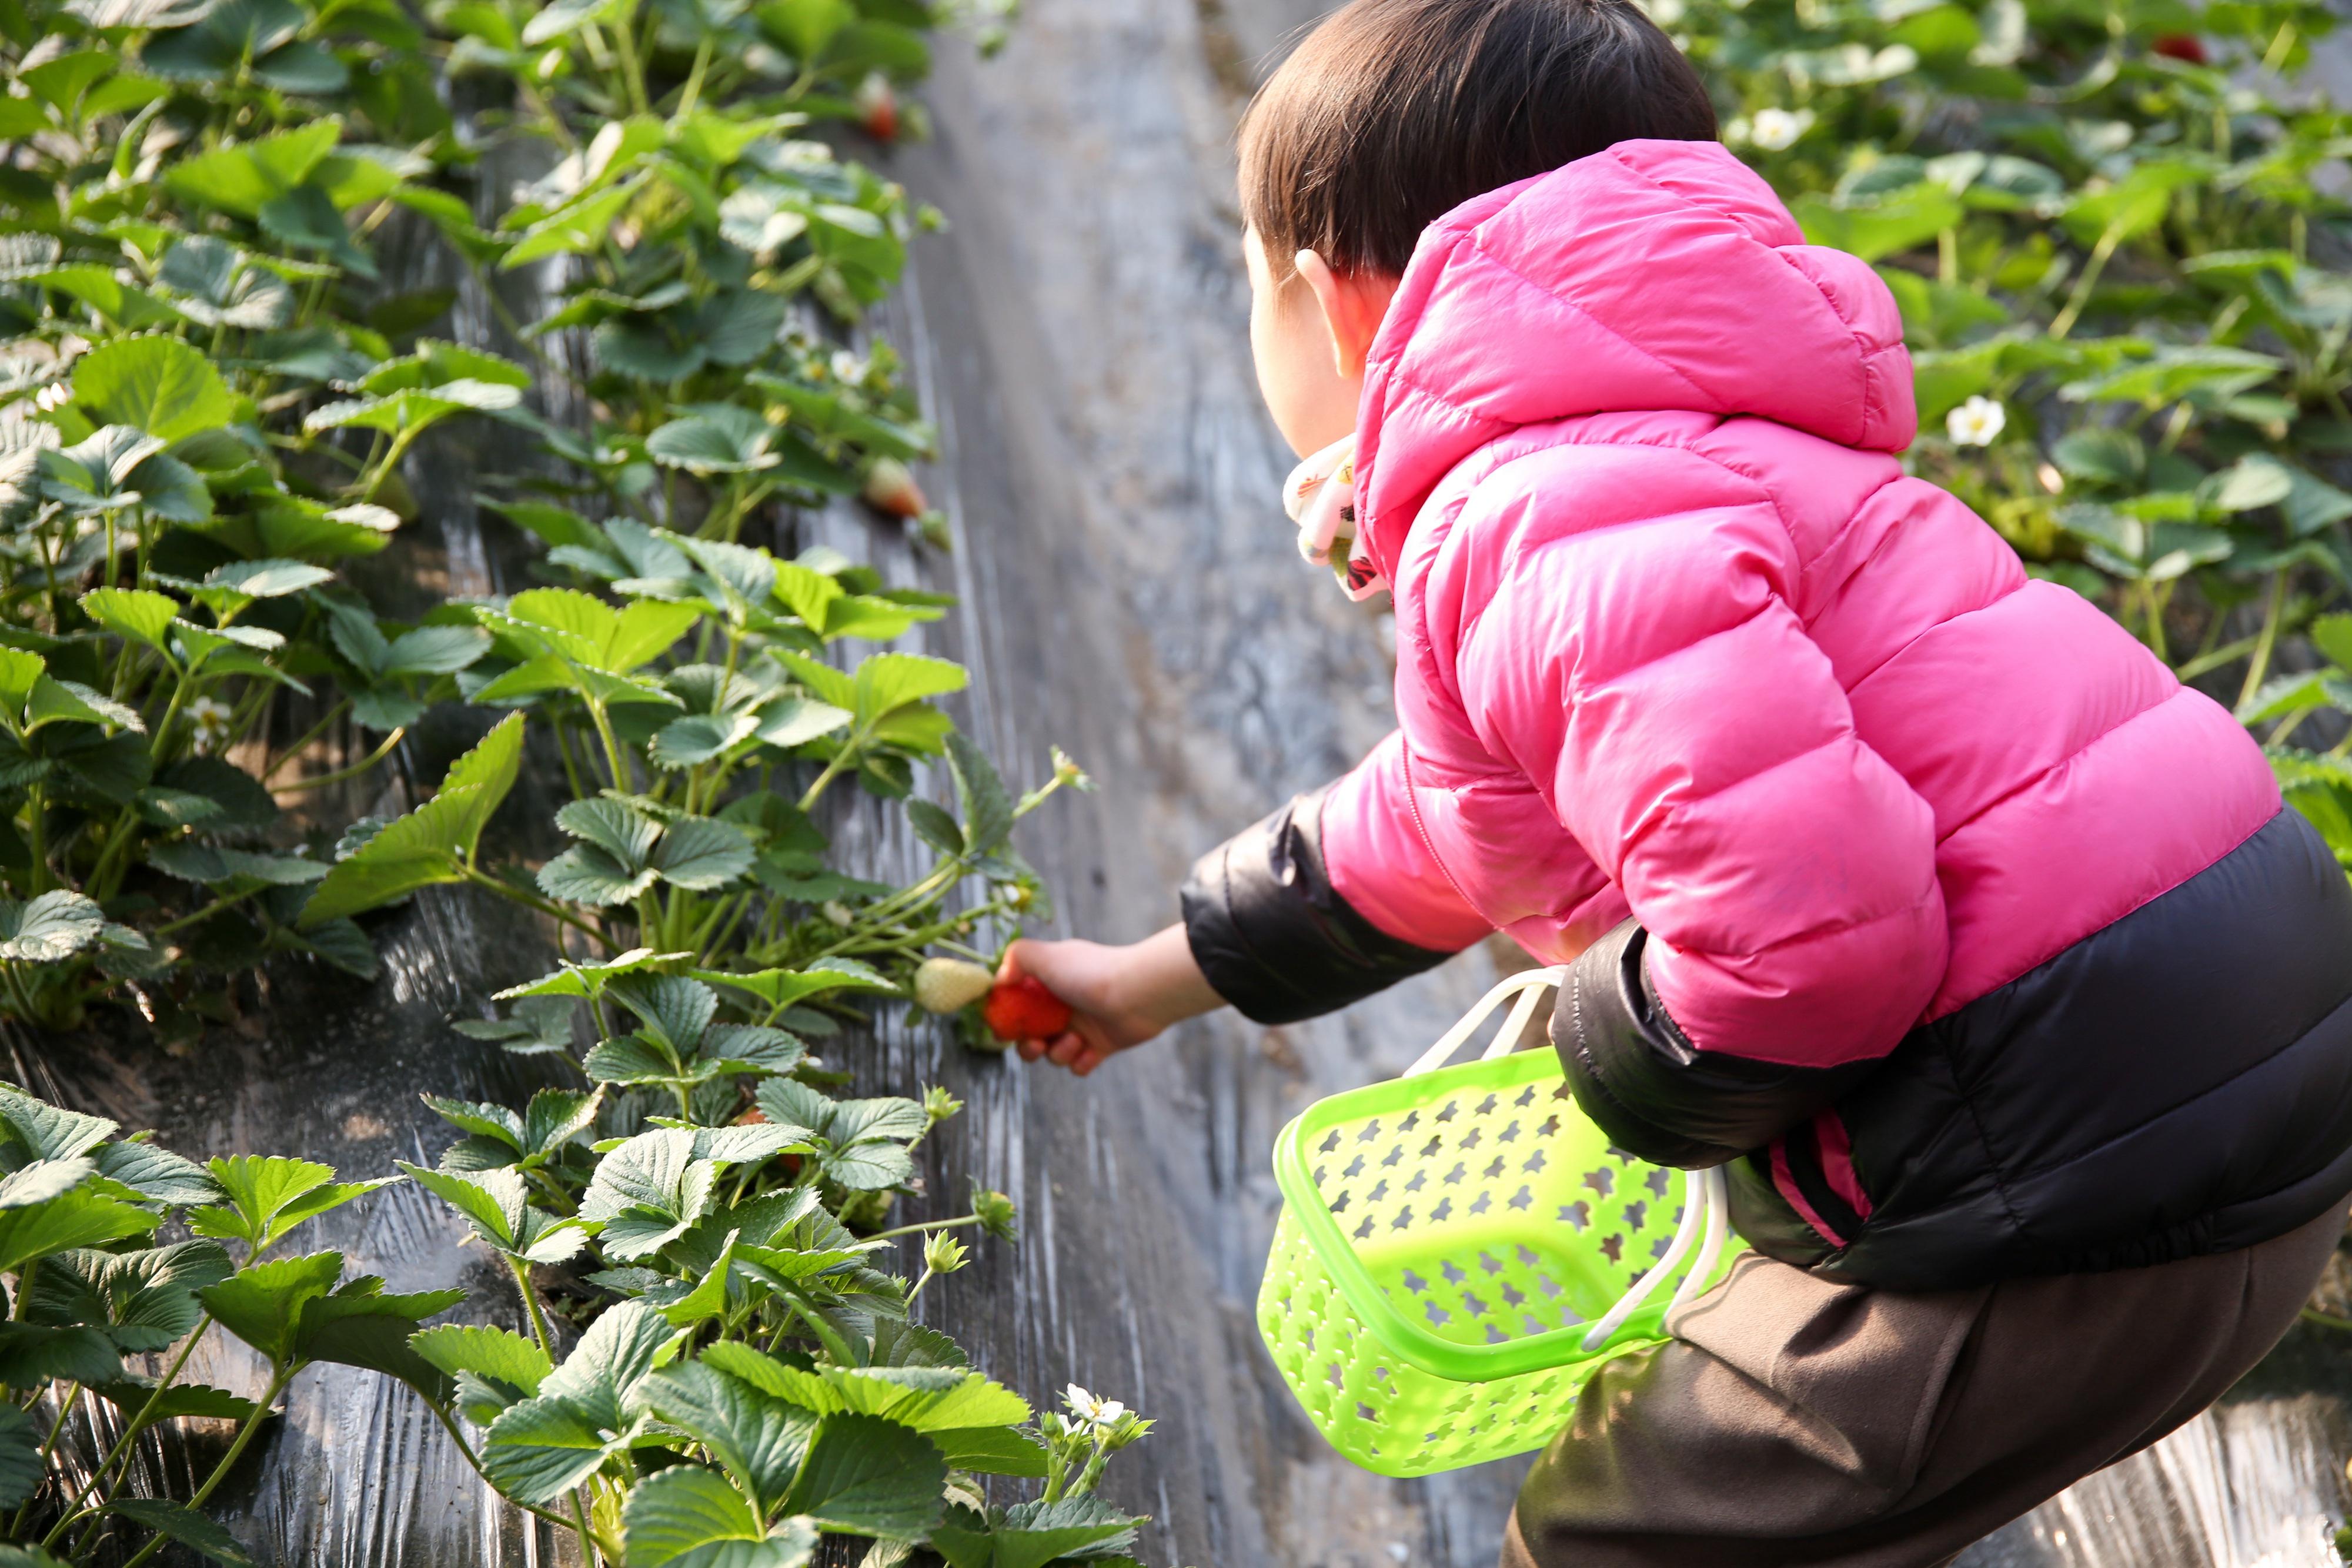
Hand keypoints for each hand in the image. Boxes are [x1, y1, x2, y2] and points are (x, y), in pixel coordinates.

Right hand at [1000, 925, 1224, 1076]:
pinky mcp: (1101, 1045)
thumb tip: (1000, 979)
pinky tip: (1089, 1052)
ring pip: (1054, 1054)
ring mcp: (1083, 1026)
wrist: (1139, 994)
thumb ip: (1016, 957)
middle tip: (1036, 1045)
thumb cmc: (1091, 974)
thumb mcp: (1045, 955)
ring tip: (1075, 1041)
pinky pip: (1080, 1065)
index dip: (1008, 1019)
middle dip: (1028, 1047)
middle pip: (1032, 1035)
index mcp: (1050, 982)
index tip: (1004, 1029)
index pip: (1019, 1003)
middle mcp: (1065, 1004)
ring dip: (1059, 1053)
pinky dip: (1080, 1063)